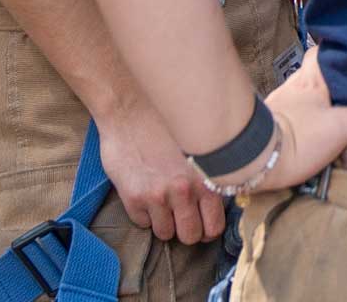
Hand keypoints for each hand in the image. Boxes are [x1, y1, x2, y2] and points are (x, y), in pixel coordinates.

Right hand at [97, 99, 224, 244]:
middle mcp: (184, 190)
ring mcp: (158, 196)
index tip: (201, 222)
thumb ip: (208, 175)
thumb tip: (216, 202)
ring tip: (160, 199)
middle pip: (190, 236)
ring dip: (163, 221)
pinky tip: (143, 190)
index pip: (214, 226)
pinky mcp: (134, 198)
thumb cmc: (167, 124)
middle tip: (179, 215)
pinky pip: (142, 223)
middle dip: (185, 229)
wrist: (130, 110)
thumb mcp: (198, 147)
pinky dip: (143, 213)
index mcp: (206, 177)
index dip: (207, 228)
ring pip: (165, 233)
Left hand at [245, 47, 346, 193]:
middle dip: (333, 72)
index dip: (339, 46)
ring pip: (305, 90)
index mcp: (312, 77)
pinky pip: (296, 109)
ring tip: (342, 100)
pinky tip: (317, 122)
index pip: (324, 50)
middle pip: (316, 69)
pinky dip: (307, 111)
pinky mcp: (275, 122)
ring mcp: (283, 103)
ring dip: (320, 93)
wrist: (253, 163)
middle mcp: (295, 84)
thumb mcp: (343, 127)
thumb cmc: (298, 139)